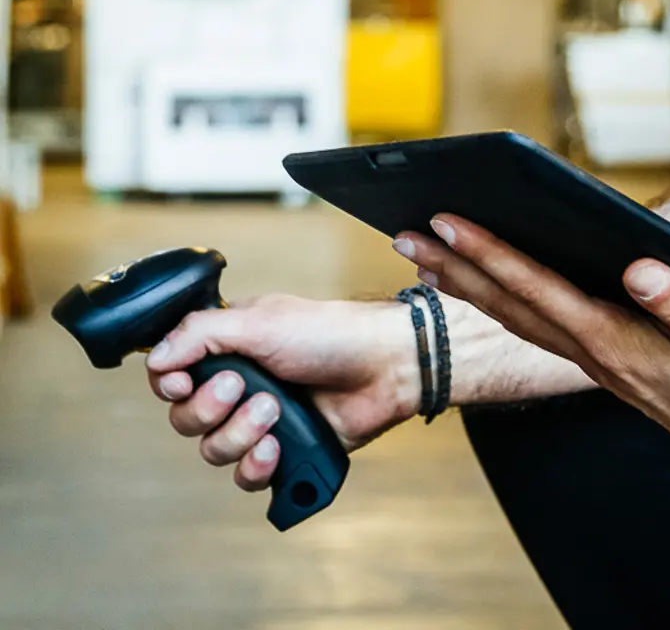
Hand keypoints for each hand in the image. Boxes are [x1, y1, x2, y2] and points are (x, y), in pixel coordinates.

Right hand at [145, 295, 419, 492]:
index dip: (169, 384)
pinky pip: (245, 478)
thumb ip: (202, 334)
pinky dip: (256, 466)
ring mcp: (259, 421)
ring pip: (213, 451)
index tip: (183, 382)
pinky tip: (277, 448)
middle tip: (245, 387)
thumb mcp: (262, 320)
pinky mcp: (282, 452)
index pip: (171, 375)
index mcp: (230, 348)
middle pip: (185, 418)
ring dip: (240, 433)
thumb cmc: (331, 333)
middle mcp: (239, 386)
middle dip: (210, 408)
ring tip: (275, 411)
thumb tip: (155, 359)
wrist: (384, 366)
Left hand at [394, 218, 669, 500]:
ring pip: (516, 320)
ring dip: (468, 288)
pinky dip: (504, 304)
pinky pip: (539, 330)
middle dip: (455, 270)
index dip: (490, 254)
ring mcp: (596, 362)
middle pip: (507, 307)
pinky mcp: (607, 364)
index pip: (537, 291)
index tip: (447, 223)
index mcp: (615, 341)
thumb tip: (639, 268)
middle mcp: (594, 353)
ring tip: (429, 258)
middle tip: (406, 235)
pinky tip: (494, 289)